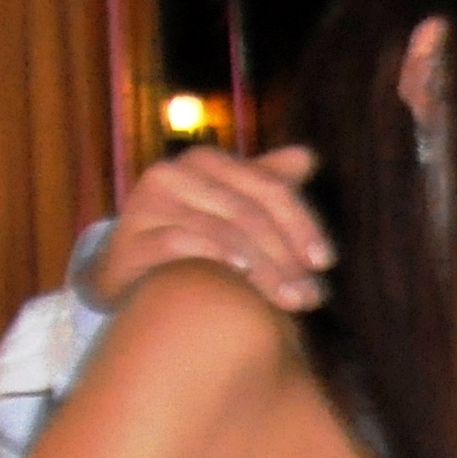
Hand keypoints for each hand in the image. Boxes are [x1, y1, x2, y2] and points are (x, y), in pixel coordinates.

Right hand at [92, 146, 331, 313]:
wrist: (132, 272)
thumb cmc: (196, 238)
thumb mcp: (235, 207)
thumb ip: (269, 184)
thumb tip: (308, 156)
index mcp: (207, 162)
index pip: (268, 187)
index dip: (302, 223)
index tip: (325, 261)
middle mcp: (174, 173)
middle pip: (248, 212)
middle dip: (287, 257)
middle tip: (312, 295)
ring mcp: (148, 203)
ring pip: (223, 230)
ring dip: (265, 271)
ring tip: (292, 301)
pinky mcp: (131, 235)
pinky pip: (183, 243)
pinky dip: (218, 257)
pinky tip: (242, 275)